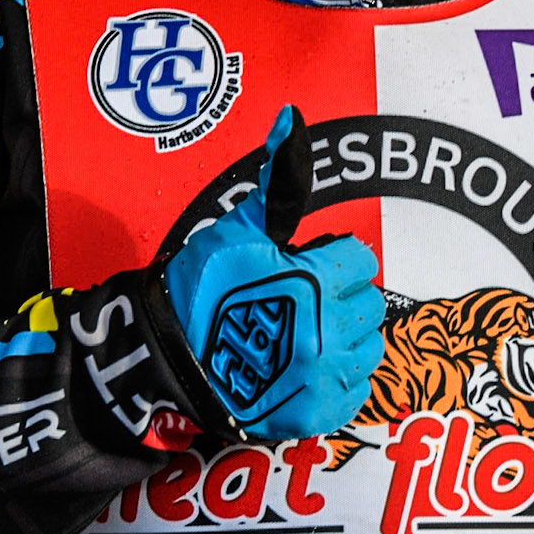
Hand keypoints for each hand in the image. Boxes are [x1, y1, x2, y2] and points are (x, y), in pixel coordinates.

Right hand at [161, 106, 384, 441]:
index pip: (360, 260)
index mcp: (315, 281)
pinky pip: (356, 393)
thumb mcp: (241, 227)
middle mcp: (326, 331)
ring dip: (347, 338)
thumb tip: (292, 119)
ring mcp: (322, 377)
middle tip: (302, 300)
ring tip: (306, 332)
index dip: (333, 260)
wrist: (164, 360)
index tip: (306, 268)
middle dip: (341, 297)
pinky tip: (307, 367)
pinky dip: (339, 380)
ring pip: (369, 348)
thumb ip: (278, 178)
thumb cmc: (200, 289)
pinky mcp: (314, 415)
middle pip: (369, 303)